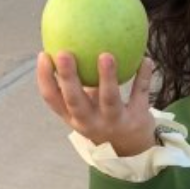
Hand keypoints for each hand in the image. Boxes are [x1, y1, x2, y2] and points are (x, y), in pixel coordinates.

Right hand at [36, 49, 156, 156]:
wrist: (133, 148)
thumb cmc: (103, 117)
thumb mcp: (87, 105)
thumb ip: (79, 81)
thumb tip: (67, 40)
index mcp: (74, 117)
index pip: (53, 99)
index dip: (45, 78)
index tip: (44, 55)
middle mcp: (91, 122)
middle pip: (76, 101)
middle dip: (68, 78)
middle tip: (63, 53)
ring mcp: (114, 122)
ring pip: (109, 100)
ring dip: (107, 77)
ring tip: (106, 55)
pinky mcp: (137, 120)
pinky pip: (140, 94)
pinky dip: (143, 76)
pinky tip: (146, 59)